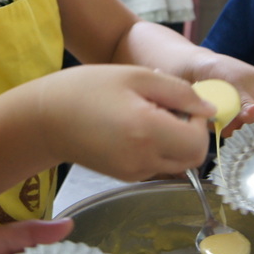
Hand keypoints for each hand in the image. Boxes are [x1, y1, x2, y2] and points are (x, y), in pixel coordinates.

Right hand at [37, 65, 212, 180]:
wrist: (44, 119)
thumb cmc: (86, 89)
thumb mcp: (136, 76)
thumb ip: (179, 92)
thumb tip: (209, 109)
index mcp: (147, 131)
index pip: (199, 142)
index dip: (199, 121)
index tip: (183, 102)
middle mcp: (143, 159)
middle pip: (193, 159)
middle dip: (191, 133)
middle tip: (169, 109)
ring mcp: (134, 172)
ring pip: (177, 164)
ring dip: (175, 141)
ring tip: (147, 114)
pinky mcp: (125, 177)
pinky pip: (157, 165)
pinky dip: (158, 148)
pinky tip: (135, 127)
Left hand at [191, 56, 253, 134]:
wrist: (197, 71)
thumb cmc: (222, 70)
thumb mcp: (236, 85)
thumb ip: (246, 103)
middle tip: (247, 133)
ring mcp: (253, 118)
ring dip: (242, 132)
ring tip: (226, 116)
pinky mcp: (239, 126)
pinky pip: (239, 137)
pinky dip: (230, 132)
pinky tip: (219, 121)